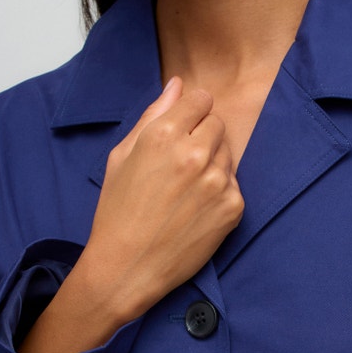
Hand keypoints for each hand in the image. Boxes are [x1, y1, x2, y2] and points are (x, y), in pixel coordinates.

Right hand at [78, 75, 244, 324]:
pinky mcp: (233, 207)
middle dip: (202, 137)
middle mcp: (195, 154)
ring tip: (184, 191)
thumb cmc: (117, 211)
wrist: (127, 267)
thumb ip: (153, 115)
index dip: (191, 113)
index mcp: (164, 135)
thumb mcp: (122, 156)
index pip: (201, 100)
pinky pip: (234, 184)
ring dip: (212, 164)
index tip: (182, 129)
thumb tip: (177, 84)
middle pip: (217, 124)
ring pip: (228, 154)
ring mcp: (218, 182)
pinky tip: (194, 210)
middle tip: (179, 166)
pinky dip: (219, 193)